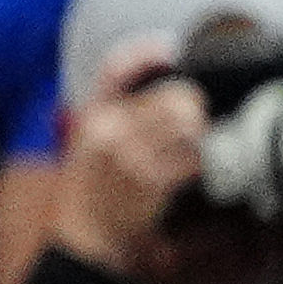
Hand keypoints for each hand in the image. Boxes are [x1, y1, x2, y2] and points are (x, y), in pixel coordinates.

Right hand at [52, 38, 210, 278]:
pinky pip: (194, 161)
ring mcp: (128, 157)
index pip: (116, 66)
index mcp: (91, 115)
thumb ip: (113, 101)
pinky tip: (185, 171)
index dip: (148, 50)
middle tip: (191, 124)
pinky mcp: (149, 183)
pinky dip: (198, 164)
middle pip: (177, 98)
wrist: (83, 235)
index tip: (171, 48)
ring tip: (185, 150)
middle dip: (194, 109)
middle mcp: (107, 131)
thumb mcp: (87, 137)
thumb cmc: (91, 183)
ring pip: (191, 127)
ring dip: (199, 138)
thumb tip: (159, 57)